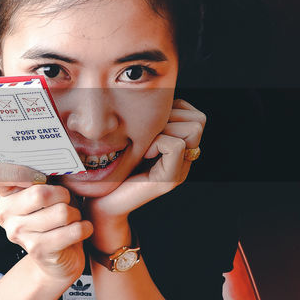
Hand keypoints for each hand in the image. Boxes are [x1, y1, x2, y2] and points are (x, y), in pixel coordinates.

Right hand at [0, 163, 92, 285]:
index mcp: (5, 194)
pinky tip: (82, 228)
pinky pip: (72, 231)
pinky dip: (84, 227)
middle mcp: (5, 213)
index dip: (20, 172)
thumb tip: (62, 160)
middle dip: (64, 194)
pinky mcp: (37, 250)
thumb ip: (46, 176)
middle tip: (68, 199)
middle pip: (40, 194)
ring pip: (61, 213)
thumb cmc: (54, 217)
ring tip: (73, 217)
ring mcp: (18, 233)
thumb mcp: (48, 192)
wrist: (58, 257)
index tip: (40, 176)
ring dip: (75, 213)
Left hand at [86, 99, 205, 229]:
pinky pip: (176, 145)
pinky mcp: (170, 179)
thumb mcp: (134, 137)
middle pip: (198, 120)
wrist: (101, 202)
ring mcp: (180, 170)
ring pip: (192, 129)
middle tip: (147, 137)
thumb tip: (159, 97)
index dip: (174, 112)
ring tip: (145, 147)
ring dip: (163, 130)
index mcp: (179, 149)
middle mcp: (185, 160)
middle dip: (170, 119)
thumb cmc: (112, 167)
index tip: (150, 127)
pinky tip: (144, 155)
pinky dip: (157, 143)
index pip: (195, 115)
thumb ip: (151, 123)